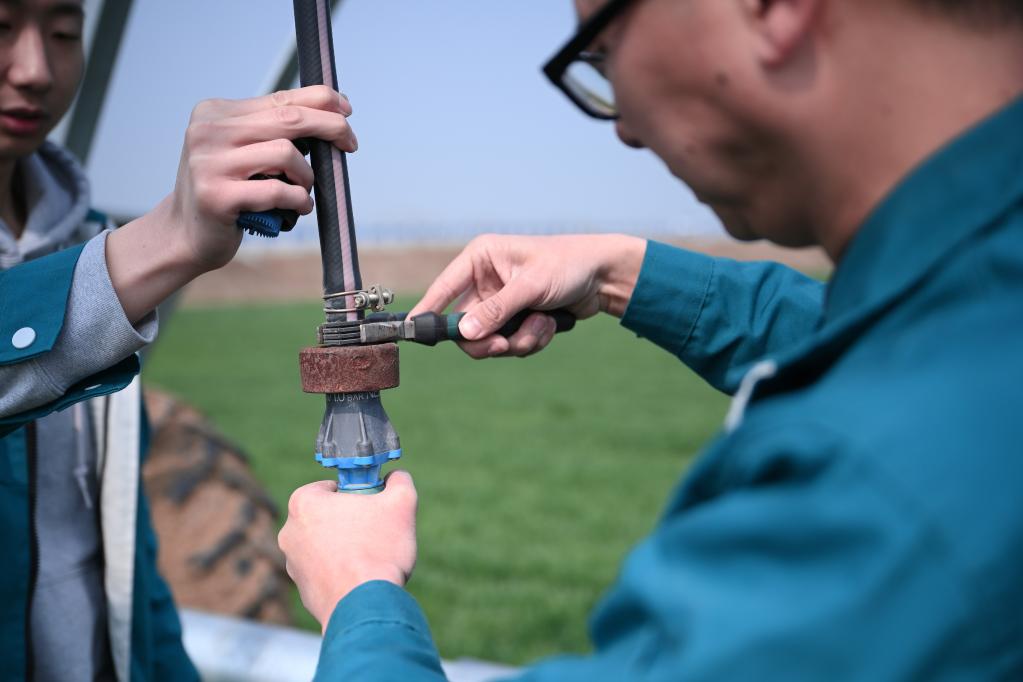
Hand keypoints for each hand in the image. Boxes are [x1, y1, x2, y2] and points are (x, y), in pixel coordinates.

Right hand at [107, 85, 357, 322]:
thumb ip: (270, 131)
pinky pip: (278, 191)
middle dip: (330, 128)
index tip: (346, 110)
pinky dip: (299, 200)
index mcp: (214, 113)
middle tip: (350, 144)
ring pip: (286, 154)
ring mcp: (208, 164)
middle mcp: (207, 132)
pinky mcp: (217, 197)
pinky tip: (297, 208)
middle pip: (288, 120)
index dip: (321, 101)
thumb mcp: (240, 151)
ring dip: (307, 177)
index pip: (279, 98)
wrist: (185, 235)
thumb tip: (330, 113)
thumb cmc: (225, 192)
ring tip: (303, 191)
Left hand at [278, 472, 417, 630]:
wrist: (366, 605)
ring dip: (344, 547)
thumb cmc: (378, 550)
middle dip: (348, 521)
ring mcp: (292, 564)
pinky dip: (341, 572)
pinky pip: (325, 572)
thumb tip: (397, 477)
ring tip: (370, 557)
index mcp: (304, 503)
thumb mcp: (401, 503)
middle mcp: (289, 532)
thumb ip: (399, 482)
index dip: (353, 494)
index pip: (329, 487)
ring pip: (324, 545)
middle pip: (325, 516)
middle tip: (373, 530)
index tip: (370, 505)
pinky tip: (362, 578)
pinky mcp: (302, 590)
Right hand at [408, 234, 646, 357]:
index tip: (411, 333)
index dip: (427, 312)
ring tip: (542, 326)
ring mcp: (500, 302)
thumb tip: (463, 333)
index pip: (443, 289)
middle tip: (504, 345)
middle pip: (464, 326)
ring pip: (489, 340)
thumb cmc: (568, 265)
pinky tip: (549, 324)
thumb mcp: (531, 286)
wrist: (603, 275)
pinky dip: (530, 340)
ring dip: (517, 341)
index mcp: (480, 259)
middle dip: (488, 340)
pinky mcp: (516, 319)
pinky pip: (510, 343)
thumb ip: (496, 310)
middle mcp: (485, 280)